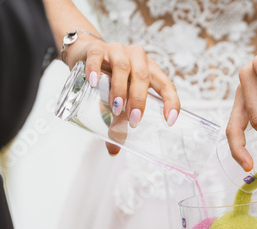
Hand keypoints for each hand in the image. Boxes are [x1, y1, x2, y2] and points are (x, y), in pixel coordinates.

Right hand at [64, 36, 180, 154]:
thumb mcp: (117, 100)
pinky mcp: (96, 49)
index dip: (171, 102)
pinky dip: (95, 69)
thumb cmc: (108, 78)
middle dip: (139, 100)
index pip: (166, 85)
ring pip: (123, 67)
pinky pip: (97, 56)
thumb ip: (118, 122)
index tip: (170, 121)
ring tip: (115, 107)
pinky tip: (94, 82)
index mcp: (149, 71)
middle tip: (133, 120)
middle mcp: (137, 58)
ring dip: (120, 89)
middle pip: (143, 77)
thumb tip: (114, 150)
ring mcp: (117, 50)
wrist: (85, 54)